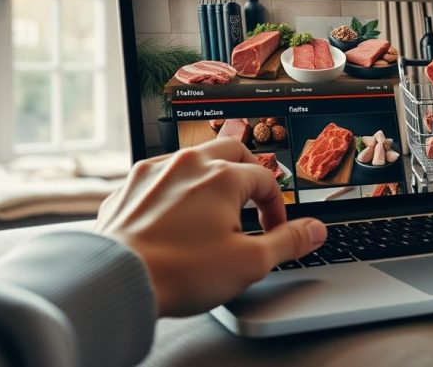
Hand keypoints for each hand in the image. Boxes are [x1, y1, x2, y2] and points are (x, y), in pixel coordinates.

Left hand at [95, 138, 326, 316]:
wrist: (116, 280)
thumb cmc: (180, 272)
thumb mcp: (249, 263)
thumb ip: (287, 241)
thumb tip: (316, 229)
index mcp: (222, 177)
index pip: (266, 180)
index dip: (277, 208)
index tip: (274, 232)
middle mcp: (189, 164)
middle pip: (232, 151)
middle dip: (249, 174)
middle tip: (252, 202)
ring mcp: (155, 171)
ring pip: (194, 158)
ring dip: (212, 177)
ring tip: (215, 209)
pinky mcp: (130, 186)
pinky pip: (161, 175)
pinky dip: (176, 188)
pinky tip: (176, 216)